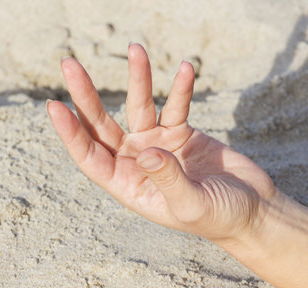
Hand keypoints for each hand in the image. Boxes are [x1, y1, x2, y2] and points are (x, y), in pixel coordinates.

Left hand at [46, 43, 274, 241]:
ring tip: (135, 49)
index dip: (71, 133)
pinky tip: (186, 69)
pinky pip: (176, 106)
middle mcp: (137, 163)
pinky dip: (180, 88)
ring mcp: (159, 146)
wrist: (252, 210)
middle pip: (104, 126)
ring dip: (137, 79)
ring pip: (139, 107)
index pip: (91, 157)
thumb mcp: (192, 204)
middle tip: (70, 65)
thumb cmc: (220, 217)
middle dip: (87, 96)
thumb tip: (144, 153)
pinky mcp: (182, 133)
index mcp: (130, 186)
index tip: (55, 106)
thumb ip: (168, 180)